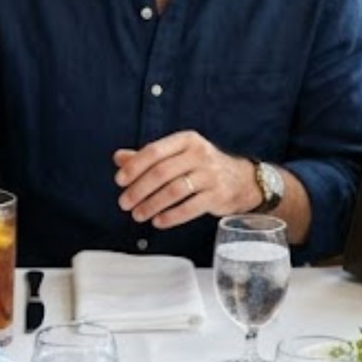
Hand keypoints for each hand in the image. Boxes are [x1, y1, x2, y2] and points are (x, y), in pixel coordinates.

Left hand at [113, 132, 256, 227]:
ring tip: (138, 215)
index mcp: (186, 140)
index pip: (154, 151)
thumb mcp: (178, 155)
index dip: (134, 167)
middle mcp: (199, 154)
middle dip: (139, 190)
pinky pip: (190, 208)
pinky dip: (171, 216)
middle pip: (161, 172)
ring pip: (174, 191)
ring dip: (152, 205)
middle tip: (124, 203)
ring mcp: (210, 175)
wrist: (242, 180)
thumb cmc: (202, 166)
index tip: (120, 181)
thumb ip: (149, 157)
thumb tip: (119, 157)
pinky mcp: (217, 195)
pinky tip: (158, 222)